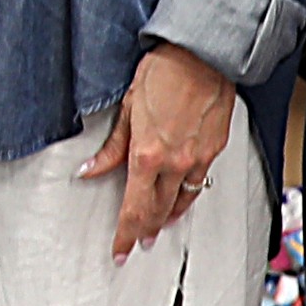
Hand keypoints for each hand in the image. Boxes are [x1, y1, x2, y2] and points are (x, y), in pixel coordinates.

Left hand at [84, 41, 231, 258]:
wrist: (202, 55)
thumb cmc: (164, 72)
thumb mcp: (126, 108)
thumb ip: (111, 148)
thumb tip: (91, 169)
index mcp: (147, 154)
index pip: (133, 208)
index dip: (125, 234)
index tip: (120, 250)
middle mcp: (175, 163)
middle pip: (159, 211)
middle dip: (146, 231)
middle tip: (137, 243)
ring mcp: (198, 158)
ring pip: (183, 201)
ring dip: (169, 217)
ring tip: (158, 228)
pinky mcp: (215, 149)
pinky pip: (200, 182)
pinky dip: (189, 194)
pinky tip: (183, 197)